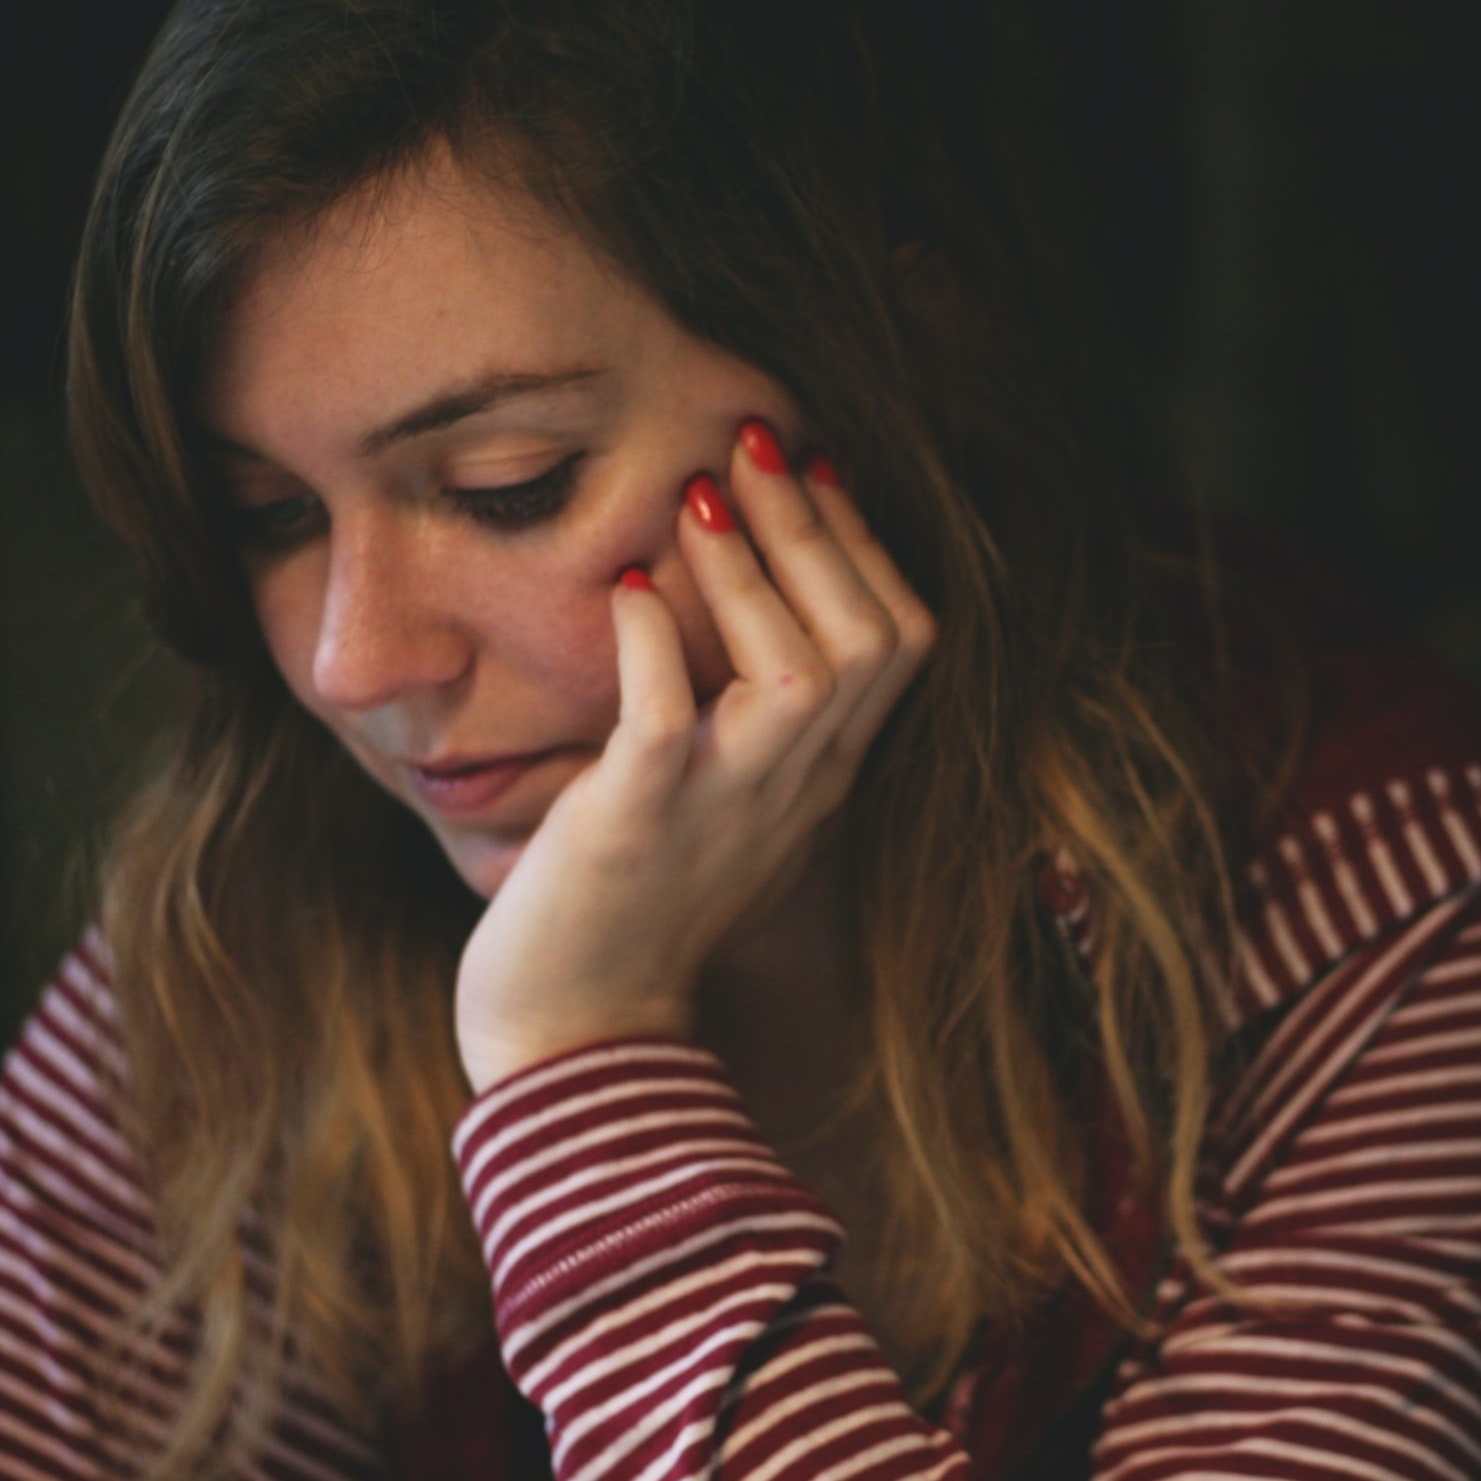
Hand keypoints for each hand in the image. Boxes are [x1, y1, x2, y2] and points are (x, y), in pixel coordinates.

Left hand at [451, 425, 937, 1093]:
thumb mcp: (726, 805)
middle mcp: (795, 789)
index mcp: (822, 779)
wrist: (579, 1039)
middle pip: (871, 638)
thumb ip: (751, 721)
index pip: (901, 642)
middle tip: (755, 441)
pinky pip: (669, 721)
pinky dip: (656, 646)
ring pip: (800, 671)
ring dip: (750, 569)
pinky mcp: (639, 824)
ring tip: (694, 495)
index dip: (865, 545)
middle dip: (816, 525)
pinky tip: (630, 592)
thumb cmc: (635, 911)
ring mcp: (724, 808)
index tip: (813, 469)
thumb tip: (733, 596)